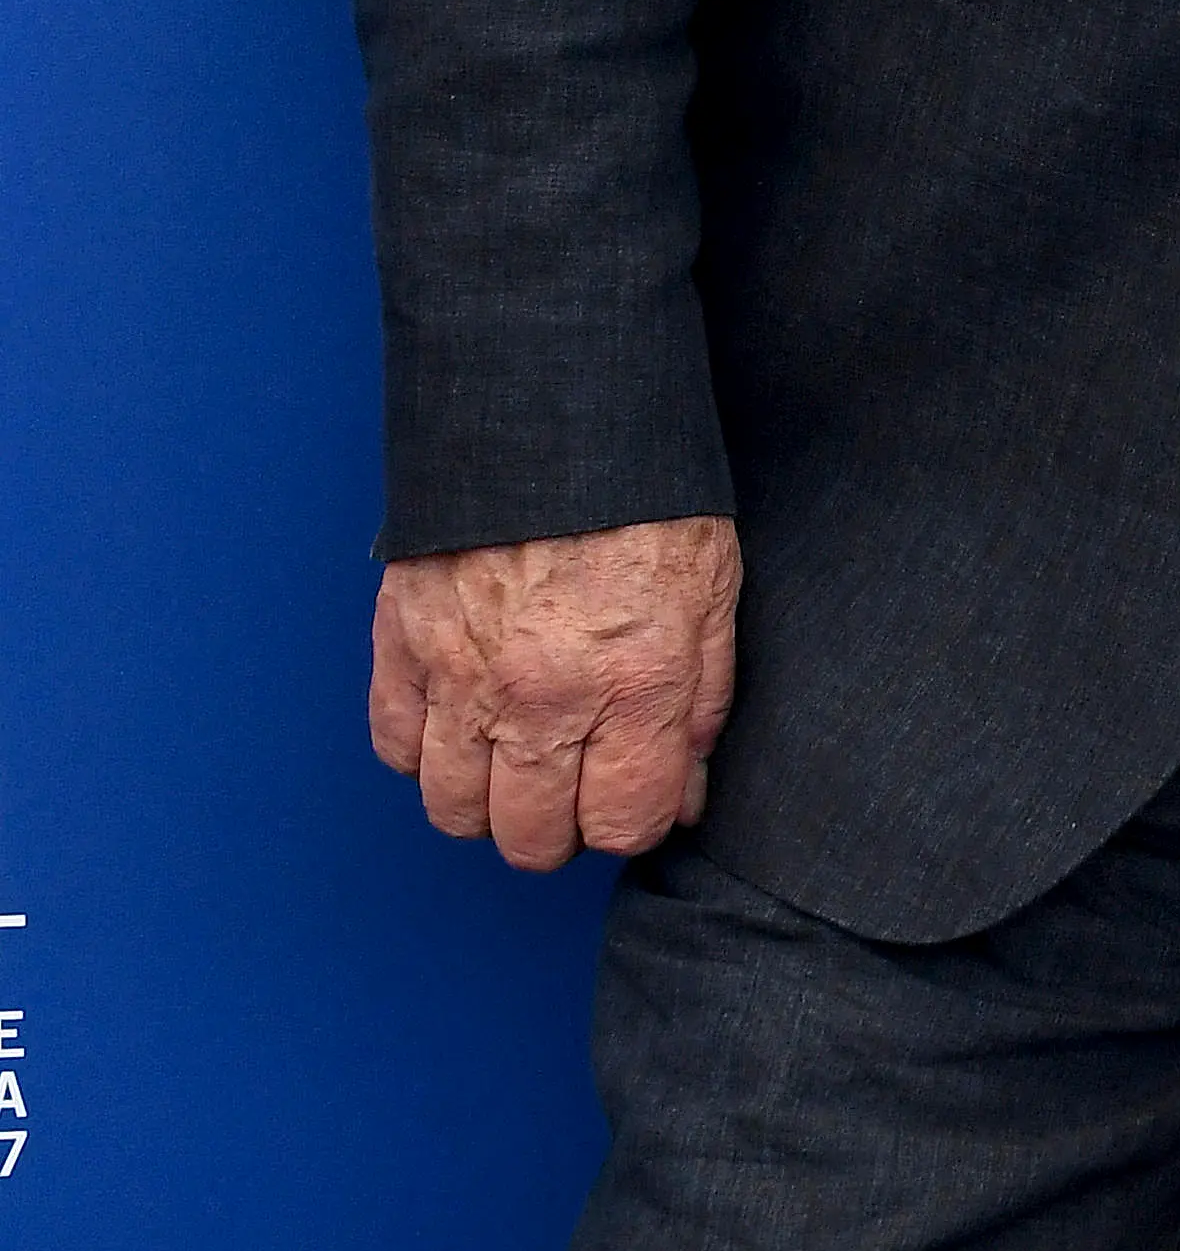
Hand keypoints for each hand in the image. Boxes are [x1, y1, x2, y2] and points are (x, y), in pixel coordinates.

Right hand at [366, 515, 742, 871]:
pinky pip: (394, 747)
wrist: (553, 411)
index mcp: (634, 688)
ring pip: (454, 810)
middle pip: (531, 838)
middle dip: (560, 827)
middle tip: (573, 785)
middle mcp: (543, 700)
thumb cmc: (645, 497)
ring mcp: (463, 677)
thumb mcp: (713, 597)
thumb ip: (701, 704)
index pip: (623, 826)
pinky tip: (458, 720)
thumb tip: (685, 788)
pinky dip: (422, 749)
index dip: (633, 819)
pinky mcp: (403, 642)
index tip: (634, 794)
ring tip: (513, 759)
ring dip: (487, 800)